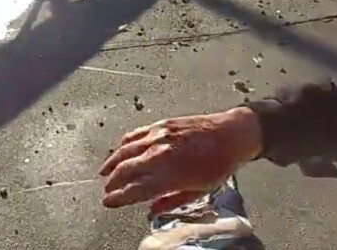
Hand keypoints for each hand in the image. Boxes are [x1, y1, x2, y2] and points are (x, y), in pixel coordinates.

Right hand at [99, 107, 261, 214]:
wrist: (232, 134)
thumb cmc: (219, 164)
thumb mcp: (199, 190)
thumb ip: (172, 201)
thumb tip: (151, 211)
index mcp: (170, 175)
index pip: (134, 190)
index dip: (118, 198)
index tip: (108, 203)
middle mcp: (160, 154)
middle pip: (125, 170)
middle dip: (112, 183)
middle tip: (107, 191)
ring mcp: (158, 136)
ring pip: (125, 150)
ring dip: (112, 163)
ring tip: (104, 173)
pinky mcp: (161, 124)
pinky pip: (135, 134)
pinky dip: (123, 144)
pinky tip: (119, 150)